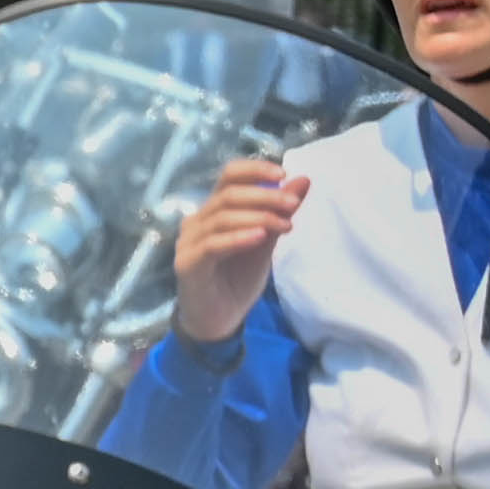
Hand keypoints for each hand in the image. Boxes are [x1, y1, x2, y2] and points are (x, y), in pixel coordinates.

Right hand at [175, 158, 308, 342]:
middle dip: (265, 197)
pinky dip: (238, 238)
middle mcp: (196, 222)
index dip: (255, 170)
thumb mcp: (266, 240)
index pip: (229, 177)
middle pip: (228, 195)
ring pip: (222, 218)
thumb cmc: (238, 278)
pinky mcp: (187, 265)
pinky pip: (212, 245)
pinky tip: (259, 238)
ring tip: (284, 226)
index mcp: (213, 211)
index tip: (284, 174)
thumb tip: (302, 180)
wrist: (220, 318)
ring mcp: (188, 243)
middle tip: (293, 206)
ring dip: (258, 218)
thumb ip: (279, 212)